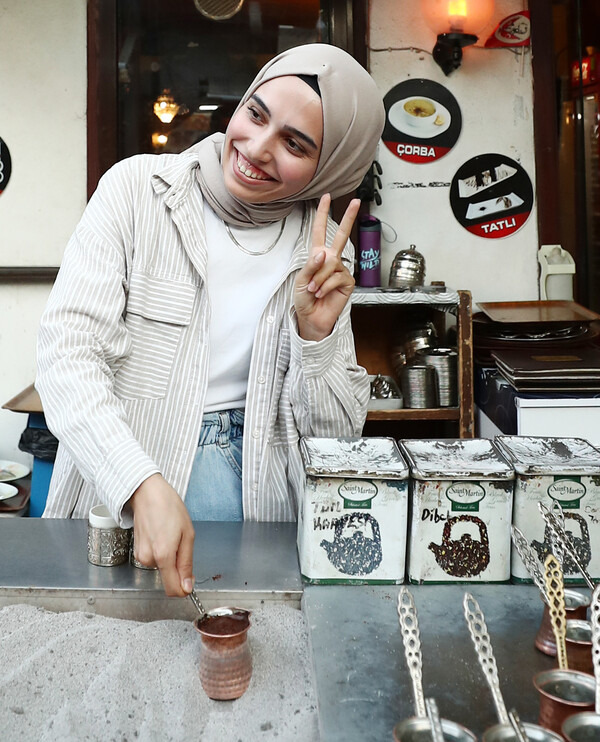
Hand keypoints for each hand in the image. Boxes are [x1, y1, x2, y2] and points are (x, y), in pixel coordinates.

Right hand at [128, 473, 194, 596]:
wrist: (147, 493)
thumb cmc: (168, 507)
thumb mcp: (187, 534)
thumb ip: (187, 563)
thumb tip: (187, 586)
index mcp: (163, 555)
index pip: (172, 589)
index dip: (183, 589)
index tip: (189, 582)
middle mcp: (148, 559)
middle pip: (168, 576)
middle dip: (177, 564)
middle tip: (179, 542)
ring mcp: (140, 556)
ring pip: (161, 568)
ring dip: (168, 557)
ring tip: (169, 535)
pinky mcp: (136, 552)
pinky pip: (154, 560)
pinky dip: (160, 552)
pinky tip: (160, 535)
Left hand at [294, 194, 358, 341]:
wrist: (311, 318)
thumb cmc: (304, 299)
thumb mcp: (301, 280)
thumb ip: (312, 265)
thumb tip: (325, 252)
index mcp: (317, 256)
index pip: (320, 231)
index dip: (322, 214)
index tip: (326, 198)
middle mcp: (330, 260)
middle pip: (340, 235)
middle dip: (348, 218)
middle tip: (357, 202)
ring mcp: (340, 270)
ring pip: (331, 264)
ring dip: (319, 278)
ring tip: (313, 290)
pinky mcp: (347, 282)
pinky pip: (336, 278)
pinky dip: (326, 286)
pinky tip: (322, 294)